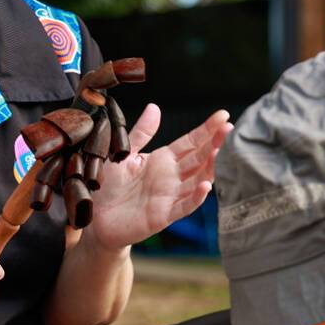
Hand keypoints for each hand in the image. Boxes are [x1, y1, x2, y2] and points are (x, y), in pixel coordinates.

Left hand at [85, 106, 231, 252]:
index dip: (207, 130)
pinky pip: (184, 206)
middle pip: (199, 158)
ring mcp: (170, 196)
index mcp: (163, 160)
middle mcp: (171, 177)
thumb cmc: (109, 186)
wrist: (95, 217)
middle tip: (229, 128)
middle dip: (214, 143)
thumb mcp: (124, 154)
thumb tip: (154, 107)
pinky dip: (196, 197)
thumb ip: (141, 133)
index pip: (191, 142)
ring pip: (197, 180)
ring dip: (210, 167)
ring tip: (220, 151)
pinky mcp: (163, 215)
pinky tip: (206, 186)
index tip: (223, 116)